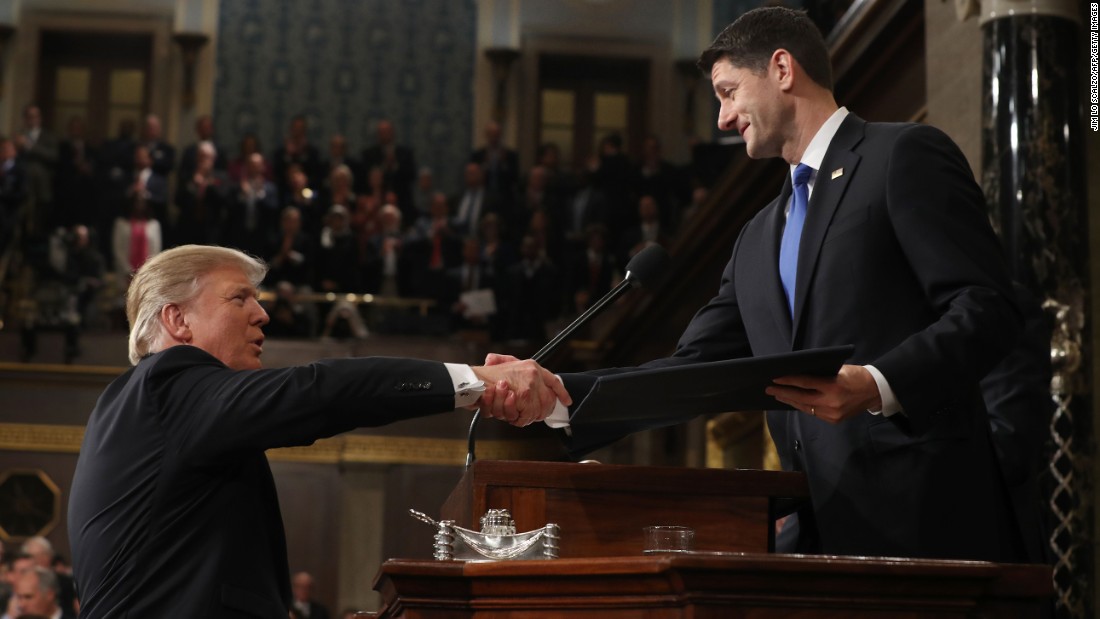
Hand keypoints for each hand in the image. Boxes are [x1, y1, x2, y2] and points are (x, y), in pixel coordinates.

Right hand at [472, 356, 570, 426]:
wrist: (474, 380)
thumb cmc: (484, 375)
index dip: (561, 392)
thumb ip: (510, 364)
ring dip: (523, 416)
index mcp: (531, 366)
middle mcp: (534, 373)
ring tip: (511, 412)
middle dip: (540, 413)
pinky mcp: (524, 395)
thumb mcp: (501, 363)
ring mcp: (530, 384)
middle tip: (527, 416)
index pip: (553, 380)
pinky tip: (508, 414)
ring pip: (537, 411)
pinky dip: (517, 419)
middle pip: (548, 401)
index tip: (566, 401)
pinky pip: (527, 415)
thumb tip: (519, 373)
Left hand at [765, 364, 880, 423]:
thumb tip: (797, 375)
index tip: (775, 378)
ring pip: (806, 408)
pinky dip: (803, 406)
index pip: (804, 383)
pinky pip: (814, 413)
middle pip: (801, 398)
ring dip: (791, 401)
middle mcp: (831, 402)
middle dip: (784, 393)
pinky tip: (794, 402)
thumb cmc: (856, 376)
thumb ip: (820, 374)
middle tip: (769, 389)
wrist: (875, 391)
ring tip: (778, 395)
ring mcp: (833, 413)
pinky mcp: (834, 420)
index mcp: (833, 386)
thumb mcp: (838, 369)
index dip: (788, 381)